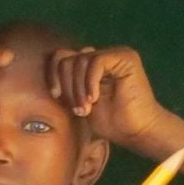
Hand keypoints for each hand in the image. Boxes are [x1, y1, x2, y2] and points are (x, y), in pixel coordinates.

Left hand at [45, 45, 167, 147]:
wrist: (135, 130)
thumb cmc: (109, 122)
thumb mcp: (77, 103)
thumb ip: (66, 87)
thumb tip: (48, 78)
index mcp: (87, 66)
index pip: (60, 58)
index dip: (53, 75)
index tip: (55, 97)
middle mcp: (100, 56)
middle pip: (67, 57)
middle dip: (66, 85)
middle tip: (75, 109)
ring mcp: (113, 55)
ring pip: (80, 60)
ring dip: (78, 88)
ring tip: (85, 109)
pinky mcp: (126, 57)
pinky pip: (97, 61)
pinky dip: (90, 82)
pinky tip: (94, 99)